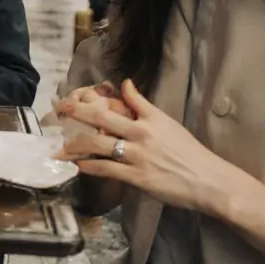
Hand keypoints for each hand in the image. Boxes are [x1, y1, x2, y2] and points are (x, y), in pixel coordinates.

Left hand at [54, 79, 241, 214]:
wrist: (208, 180)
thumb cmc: (189, 152)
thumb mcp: (167, 122)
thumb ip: (143, 104)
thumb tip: (124, 83)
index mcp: (149, 119)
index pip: (115, 103)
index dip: (89, 100)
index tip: (70, 97)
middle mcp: (141, 134)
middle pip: (100, 118)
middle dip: (75, 113)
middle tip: (56, 110)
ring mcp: (138, 156)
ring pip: (98, 145)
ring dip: (75, 144)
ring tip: (60, 147)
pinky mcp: (137, 177)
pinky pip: (107, 169)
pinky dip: (89, 166)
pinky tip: (78, 165)